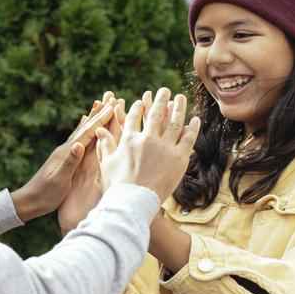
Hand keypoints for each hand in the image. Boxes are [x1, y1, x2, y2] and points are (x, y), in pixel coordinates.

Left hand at [57, 93, 124, 234]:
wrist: (29, 201)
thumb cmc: (45, 194)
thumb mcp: (60, 180)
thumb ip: (69, 162)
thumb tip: (78, 144)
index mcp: (67, 152)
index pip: (87, 132)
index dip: (100, 120)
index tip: (113, 106)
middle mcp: (66, 148)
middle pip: (85, 126)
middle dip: (98, 112)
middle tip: (110, 97)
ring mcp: (65, 152)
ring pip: (82, 130)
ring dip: (92, 117)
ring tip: (99, 104)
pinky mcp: (64, 158)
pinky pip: (78, 138)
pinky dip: (84, 129)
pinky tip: (83, 125)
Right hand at [96, 87, 199, 202]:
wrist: (133, 203)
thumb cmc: (116, 186)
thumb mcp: (106, 163)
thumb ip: (105, 144)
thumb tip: (99, 129)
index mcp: (129, 139)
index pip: (133, 117)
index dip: (137, 107)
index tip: (141, 100)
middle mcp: (148, 139)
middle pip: (155, 114)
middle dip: (160, 99)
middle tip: (164, 90)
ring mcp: (164, 147)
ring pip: (174, 122)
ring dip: (178, 108)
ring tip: (180, 98)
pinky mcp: (179, 158)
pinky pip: (188, 139)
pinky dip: (192, 127)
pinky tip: (195, 119)